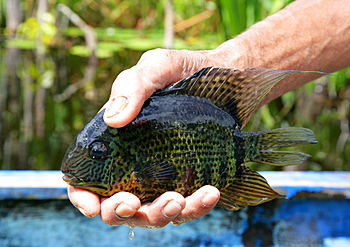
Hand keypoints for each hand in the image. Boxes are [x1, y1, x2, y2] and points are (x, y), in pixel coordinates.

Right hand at [68, 48, 221, 227]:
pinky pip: (190, 205)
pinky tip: (210, 193)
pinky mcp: (192, 179)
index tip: (93, 207)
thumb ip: (132, 87)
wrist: (226, 75)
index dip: (84, 197)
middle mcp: (138, 163)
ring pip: (155, 212)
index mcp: (118, 140)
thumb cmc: (184, 70)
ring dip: (161, 214)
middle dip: (120, 212)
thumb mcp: (156, 67)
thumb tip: (114, 120)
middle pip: (119, 204)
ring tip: (177, 200)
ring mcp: (165, 175)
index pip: (90, 177)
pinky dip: (197, 206)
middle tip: (132, 202)